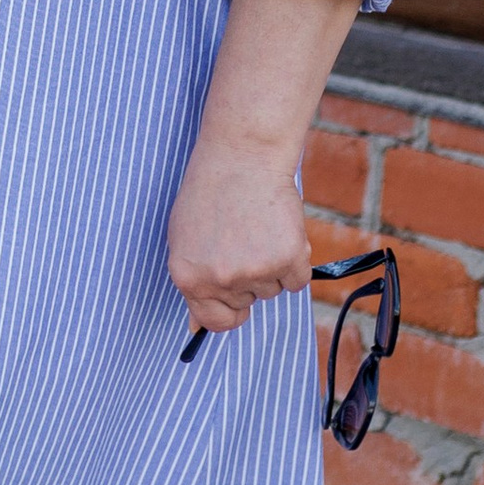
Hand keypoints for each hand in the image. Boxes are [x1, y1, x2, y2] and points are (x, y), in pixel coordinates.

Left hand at [167, 130, 311, 336]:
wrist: (241, 157)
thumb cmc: (211, 193)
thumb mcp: (185, 239)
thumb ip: (194, 282)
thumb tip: (196, 327)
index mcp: (189, 278)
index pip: (214, 321)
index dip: (229, 312)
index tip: (237, 300)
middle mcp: (220, 280)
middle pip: (247, 302)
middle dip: (249, 278)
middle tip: (243, 239)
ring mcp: (254, 271)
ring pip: (273, 289)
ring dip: (272, 265)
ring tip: (258, 228)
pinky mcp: (287, 258)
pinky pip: (298, 279)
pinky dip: (295, 260)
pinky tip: (279, 230)